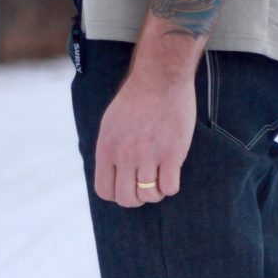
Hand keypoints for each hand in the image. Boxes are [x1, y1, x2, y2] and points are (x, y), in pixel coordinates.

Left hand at [94, 67, 196, 208]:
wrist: (160, 78)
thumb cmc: (137, 98)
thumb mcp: (110, 124)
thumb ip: (110, 150)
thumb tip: (113, 173)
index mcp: (106, 148)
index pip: (104, 191)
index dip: (117, 194)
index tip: (127, 186)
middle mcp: (124, 155)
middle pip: (127, 199)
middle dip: (138, 198)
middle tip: (146, 184)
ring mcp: (147, 156)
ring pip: (150, 196)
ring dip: (156, 191)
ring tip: (160, 175)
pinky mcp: (170, 154)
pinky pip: (170, 188)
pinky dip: (171, 185)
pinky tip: (172, 170)